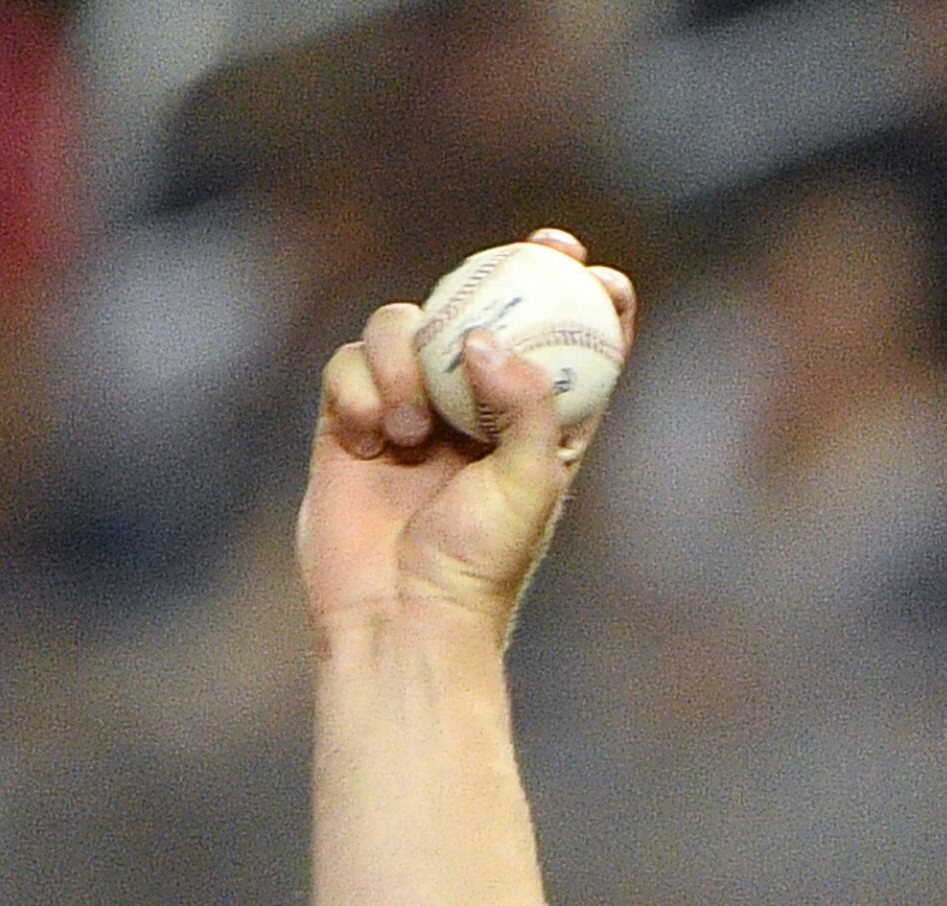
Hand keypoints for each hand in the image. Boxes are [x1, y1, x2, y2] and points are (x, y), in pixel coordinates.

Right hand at [298, 227, 637, 650]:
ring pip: (406, 328)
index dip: (583, 305)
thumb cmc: (478, 565)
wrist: (400, 615)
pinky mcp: (352, 420)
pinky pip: (350, 364)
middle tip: (529, 249)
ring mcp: (411, 409)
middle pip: (485, 313)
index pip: (566, 352)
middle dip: (502, 273)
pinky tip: (371, 436)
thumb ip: (524, 406)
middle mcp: (474, 410)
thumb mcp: (527, 485)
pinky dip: (360, 386)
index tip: (596, 271)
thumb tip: (486, 339)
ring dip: (406, 356)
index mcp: (536, 430)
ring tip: (411, 428)